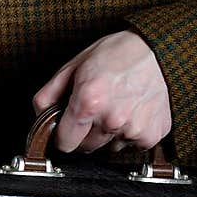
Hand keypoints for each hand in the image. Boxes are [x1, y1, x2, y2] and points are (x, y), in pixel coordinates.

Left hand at [32, 30, 171, 152]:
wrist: (157, 50)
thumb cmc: (117, 53)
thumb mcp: (76, 64)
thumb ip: (51, 92)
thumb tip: (40, 113)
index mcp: (88, 101)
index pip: (65, 143)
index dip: (63, 135)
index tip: (67, 127)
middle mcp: (111, 120)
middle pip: (87, 147)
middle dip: (86, 132)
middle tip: (96, 108)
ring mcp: (133, 130)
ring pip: (110, 146)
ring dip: (109, 132)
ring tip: (117, 105)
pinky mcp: (151, 135)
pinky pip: (132, 144)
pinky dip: (130, 132)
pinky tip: (133, 110)